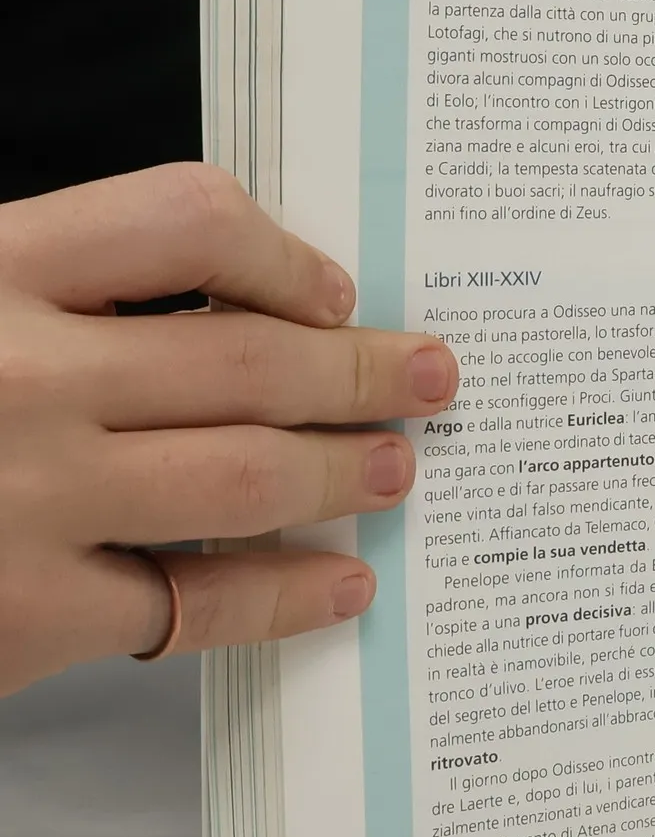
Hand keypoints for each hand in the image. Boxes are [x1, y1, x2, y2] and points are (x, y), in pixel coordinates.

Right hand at [0, 164, 457, 696]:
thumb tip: (233, 301)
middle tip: (431, 376)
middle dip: (362, 371)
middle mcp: (19, 377)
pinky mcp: (22, 618)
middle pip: (249, 360)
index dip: (285, 254)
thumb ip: (55, 287)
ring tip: (397, 467)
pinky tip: (339, 585)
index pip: (188, 219)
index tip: (331, 288)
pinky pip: (195, 607)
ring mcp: (26, 502)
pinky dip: (283, 598)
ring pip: (245, 479)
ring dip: (344, 473)